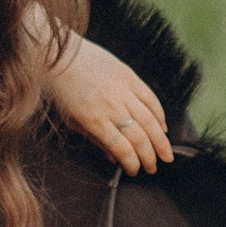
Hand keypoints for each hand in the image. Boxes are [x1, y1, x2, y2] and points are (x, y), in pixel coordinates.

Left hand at [46, 33, 173, 174]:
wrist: (58, 55)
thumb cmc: (61, 90)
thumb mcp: (71, 120)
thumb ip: (94, 139)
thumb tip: (113, 157)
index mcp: (95, 120)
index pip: (122, 149)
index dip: (132, 164)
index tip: (135, 171)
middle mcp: (112, 106)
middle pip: (140, 137)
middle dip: (150, 157)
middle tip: (154, 169)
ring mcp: (123, 90)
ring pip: (150, 120)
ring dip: (161, 141)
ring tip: (167, 155)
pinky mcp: (129, 76)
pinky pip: (150, 98)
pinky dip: (159, 115)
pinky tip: (163, 127)